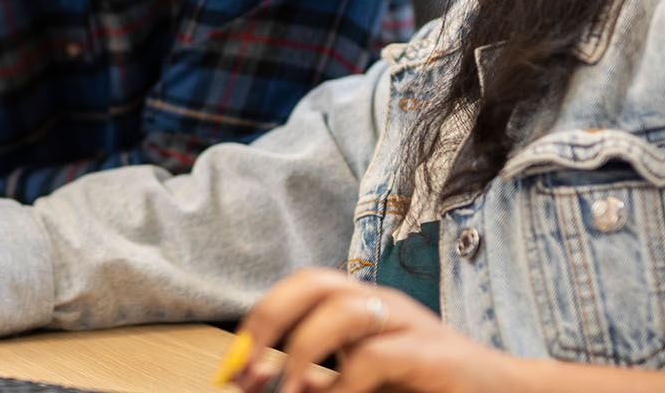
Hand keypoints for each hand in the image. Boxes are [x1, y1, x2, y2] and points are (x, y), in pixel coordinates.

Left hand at [230, 268, 510, 392]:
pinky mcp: (432, 356)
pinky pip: (379, 355)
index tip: (232, 370)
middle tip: (248, 374)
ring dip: (306, 351)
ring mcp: (410, 325)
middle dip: (271, 322)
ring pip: (346, 307)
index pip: (300, 288)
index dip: (260, 323)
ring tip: (290, 390)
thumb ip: (320, 380)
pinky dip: (346, 384)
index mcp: (363, 308)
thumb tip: (255, 386)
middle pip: (315, 282)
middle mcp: (383, 305)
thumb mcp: (364, 382)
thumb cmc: (428, 388)